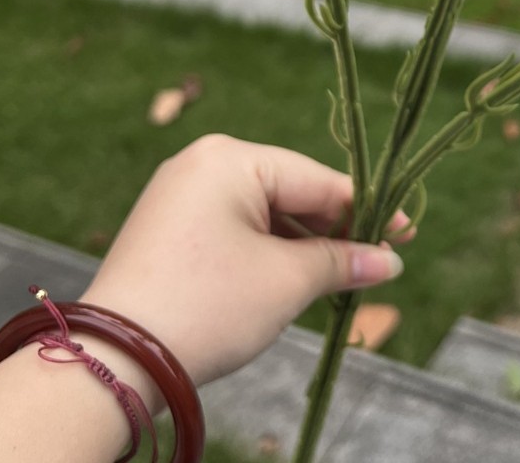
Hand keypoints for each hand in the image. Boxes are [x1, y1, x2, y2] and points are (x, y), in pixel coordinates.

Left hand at [80, 134, 408, 387]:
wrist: (113, 361)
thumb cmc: (208, 306)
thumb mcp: (286, 281)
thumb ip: (343, 261)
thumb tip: (390, 260)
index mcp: (230, 158)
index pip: (317, 179)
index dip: (366, 209)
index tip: (406, 231)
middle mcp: (202, 164)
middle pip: (291, 193)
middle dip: (334, 231)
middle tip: (378, 260)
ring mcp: (180, 196)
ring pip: (263, 214)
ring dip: (303, 247)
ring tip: (340, 280)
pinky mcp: (168, 229)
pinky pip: (235, 229)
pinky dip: (268, 253)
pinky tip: (295, 280)